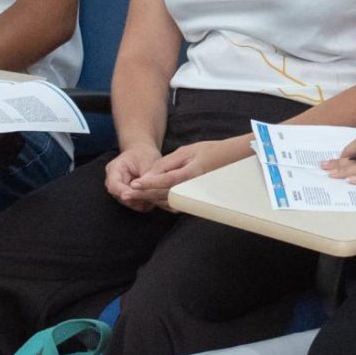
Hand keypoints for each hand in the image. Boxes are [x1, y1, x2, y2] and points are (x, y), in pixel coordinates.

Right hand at [103, 143, 167, 210]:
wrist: (143, 152)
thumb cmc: (144, 154)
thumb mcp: (147, 162)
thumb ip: (144, 178)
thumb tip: (144, 192)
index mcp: (113, 169)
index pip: (114, 186)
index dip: (127, 193)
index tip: (142, 195)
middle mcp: (112, 181)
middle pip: (121, 197)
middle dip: (138, 198)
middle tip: (154, 195)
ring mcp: (118, 190)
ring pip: (129, 202)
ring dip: (142, 201)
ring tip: (156, 194)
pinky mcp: (126, 195)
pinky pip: (134, 204)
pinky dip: (144, 202)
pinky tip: (154, 196)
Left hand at [131, 137, 248, 198]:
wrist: (229, 160)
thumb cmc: (208, 151)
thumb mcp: (186, 151)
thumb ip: (167, 164)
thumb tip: (148, 175)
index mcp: (191, 173)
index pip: (166, 180)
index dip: (149, 183)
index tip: (134, 183)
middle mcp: (192, 187)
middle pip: (163, 194)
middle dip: (143, 194)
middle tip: (126, 194)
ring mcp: (193, 195)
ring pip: (166, 201)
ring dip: (149, 199)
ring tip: (132, 196)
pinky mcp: (192, 200)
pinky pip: (173, 203)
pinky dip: (159, 201)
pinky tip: (149, 198)